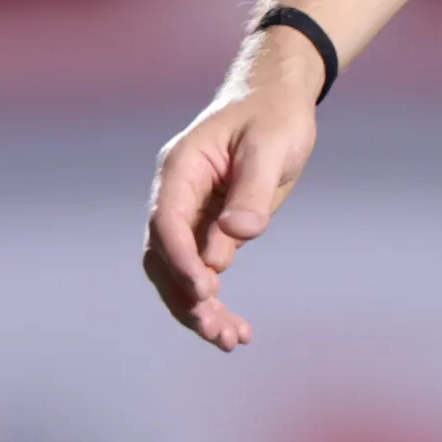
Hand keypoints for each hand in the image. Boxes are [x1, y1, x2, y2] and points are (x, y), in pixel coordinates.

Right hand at [142, 34, 321, 349]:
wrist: (278, 101)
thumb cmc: (274, 114)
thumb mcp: (270, 145)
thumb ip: (250, 190)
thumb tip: (234, 237)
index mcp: (181, 168)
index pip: (167, 221)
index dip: (180, 259)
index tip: (206, 291)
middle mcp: (176, 195)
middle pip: (163, 257)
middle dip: (185, 296)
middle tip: (216, 328)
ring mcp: (191, 216)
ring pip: (178, 275)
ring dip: (198, 310)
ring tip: (231, 340)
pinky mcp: (210, 231)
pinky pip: (203, 274)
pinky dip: (215, 304)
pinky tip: (238, 332)